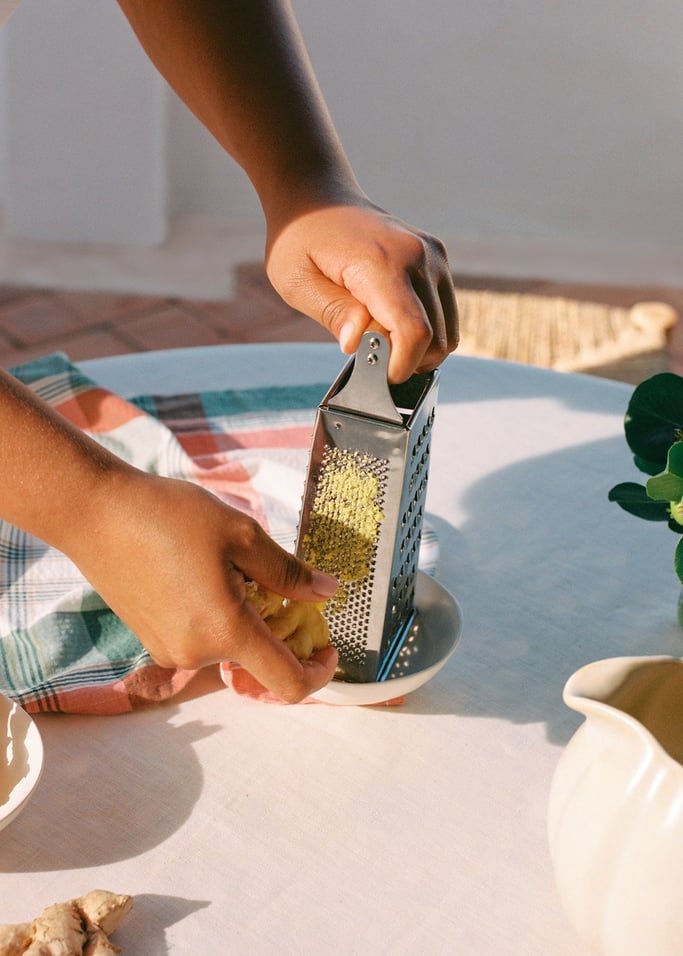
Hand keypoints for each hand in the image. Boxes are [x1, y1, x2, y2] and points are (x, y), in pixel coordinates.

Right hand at [68, 470, 338, 702]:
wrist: (95, 514)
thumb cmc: (168, 517)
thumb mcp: (241, 534)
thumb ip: (288, 572)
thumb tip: (326, 593)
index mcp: (226, 632)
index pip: (288, 684)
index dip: (319, 673)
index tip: (328, 645)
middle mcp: (196, 654)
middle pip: (258, 658)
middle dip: (277, 627)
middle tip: (272, 578)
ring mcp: (170, 652)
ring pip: (229, 645)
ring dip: (244, 617)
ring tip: (228, 565)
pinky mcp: (152, 641)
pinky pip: (201, 639)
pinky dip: (217, 617)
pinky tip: (202, 573)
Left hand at [265, 201, 458, 382]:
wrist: (317, 197)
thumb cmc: (300, 240)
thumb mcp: (297, 281)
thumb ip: (333, 313)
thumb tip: (357, 344)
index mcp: (383, 262)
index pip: (415, 332)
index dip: (401, 366)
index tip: (377, 376)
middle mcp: (418, 256)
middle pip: (437, 339)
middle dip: (406, 360)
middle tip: (369, 355)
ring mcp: (434, 257)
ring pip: (448, 332)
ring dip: (417, 348)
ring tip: (378, 337)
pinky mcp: (438, 261)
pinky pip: (444, 314)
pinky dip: (424, 330)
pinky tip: (390, 322)